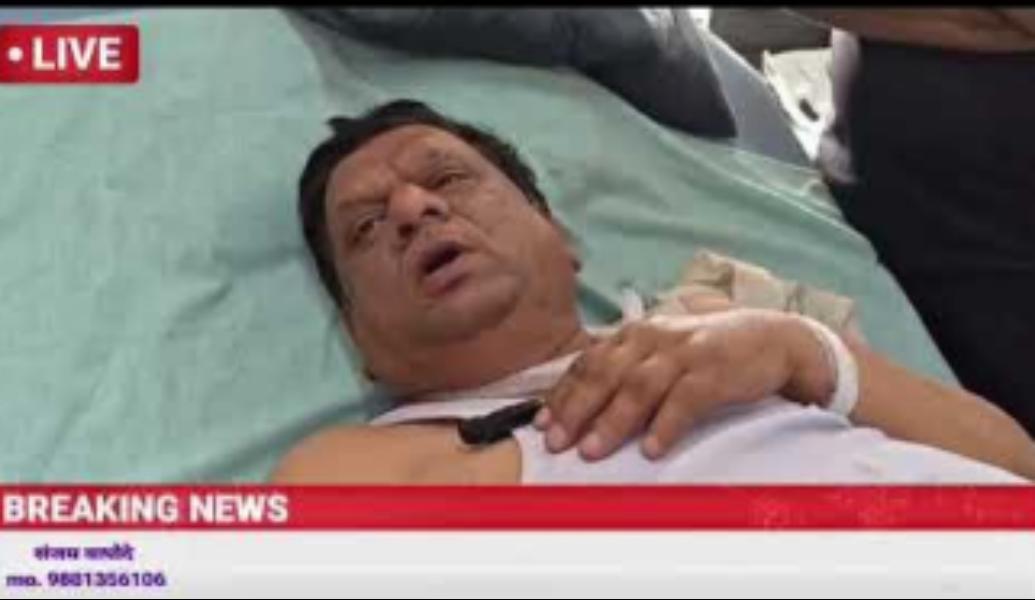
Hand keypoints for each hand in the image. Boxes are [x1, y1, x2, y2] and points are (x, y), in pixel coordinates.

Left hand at [535, 309, 834, 460]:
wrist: (773, 339)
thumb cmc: (707, 353)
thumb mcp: (662, 353)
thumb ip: (625, 372)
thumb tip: (580, 408)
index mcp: (635, 335)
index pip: (589, 363)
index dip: (562, 393)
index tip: (541, 423)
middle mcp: (654, 338)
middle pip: (605, 374)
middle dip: (576, 410)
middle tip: (556, 442)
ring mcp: (685, 352)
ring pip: (639, 386)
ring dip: (613, 421)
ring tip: (592, 451)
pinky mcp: (715, 369)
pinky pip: (685, 399)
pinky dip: (666, 424)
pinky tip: (651, 448)